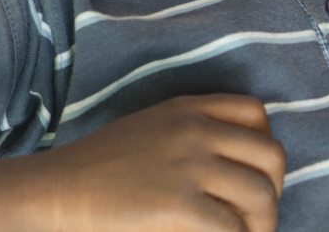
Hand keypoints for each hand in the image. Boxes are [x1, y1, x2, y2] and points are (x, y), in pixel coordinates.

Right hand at [23, 95, 284, 231]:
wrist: (57, 190)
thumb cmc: (98, 167)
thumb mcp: (148, 130)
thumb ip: (189, 132)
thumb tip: (235, 164)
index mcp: (184, 109)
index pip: (254, 112)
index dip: (260, 147)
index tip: (246, 174)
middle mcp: (192, 131)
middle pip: (271, 156)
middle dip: (271, 191)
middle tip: (250, 216)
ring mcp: (188, 165)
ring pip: (262, 197)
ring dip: (260, 224)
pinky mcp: (180, 204)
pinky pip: (235, 229)